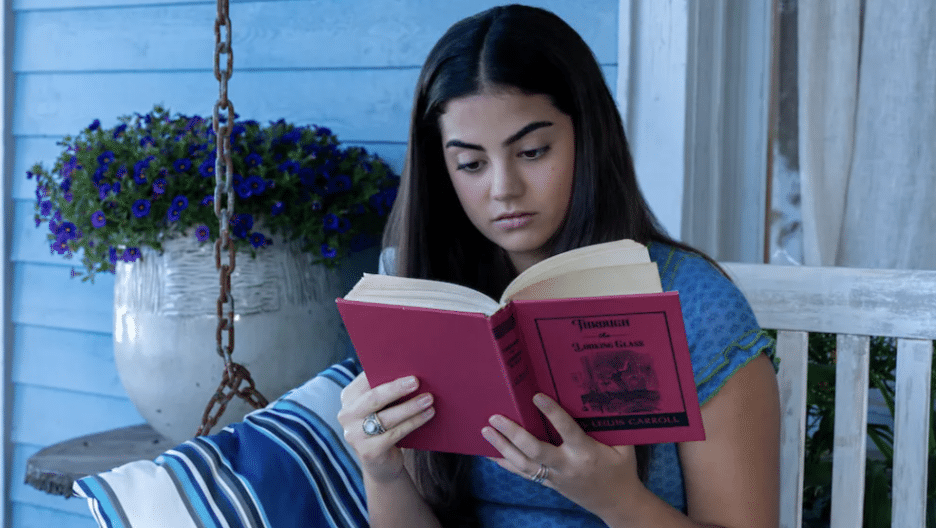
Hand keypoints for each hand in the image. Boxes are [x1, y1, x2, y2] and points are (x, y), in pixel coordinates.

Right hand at [337, 372, 435, 482]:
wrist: (381, 463)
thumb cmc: (384, 425)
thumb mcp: (381, 407)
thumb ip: (386, 390)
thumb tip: (411, 371)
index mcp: (349, 397)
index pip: (364, 380)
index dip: (383, 372)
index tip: (404, 367)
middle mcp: (346, 415)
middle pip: (373, 398)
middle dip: (397, 389)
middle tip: (417, 381)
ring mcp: (354, 435)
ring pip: (386, 417)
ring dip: (410, 407)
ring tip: (428, 399)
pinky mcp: (368, 452)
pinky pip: (395, 433)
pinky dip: (413, 422)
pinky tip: (427, 415)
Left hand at [481, 393, 643, 519]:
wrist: (618, 504)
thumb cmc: (622, 471)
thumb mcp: (624, 447)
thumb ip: (614, 425)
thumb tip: (609, 398)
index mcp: (586, 452)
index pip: (565, 429)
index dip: (551, 412)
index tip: (536, 396)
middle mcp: (567, 465)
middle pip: (535, 450)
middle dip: (513, 433)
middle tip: (495, 417)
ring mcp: (555, 477)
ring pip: (524, 464)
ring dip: (502, 447)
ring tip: (486, 431)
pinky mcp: (550, 484)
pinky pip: (524, 474)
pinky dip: (506, 464)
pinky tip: (491, 455)